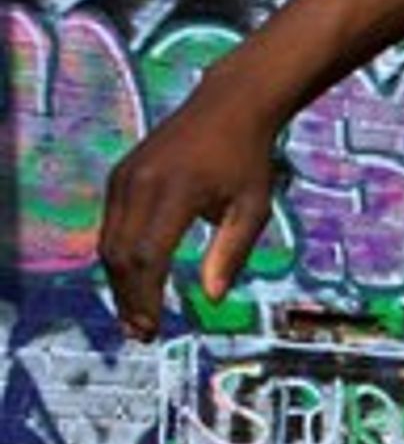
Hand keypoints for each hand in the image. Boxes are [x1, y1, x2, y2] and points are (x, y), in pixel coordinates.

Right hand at [99, 77, 280, 341]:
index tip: (154, 328)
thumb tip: (213, 300)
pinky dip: (119, 259)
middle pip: (122, 255)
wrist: (226, 108)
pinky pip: (111, 226)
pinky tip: (133, 285)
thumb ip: (231, 253)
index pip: (149, 256)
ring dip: (120, 284)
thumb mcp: (253, 209)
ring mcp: (125, 178)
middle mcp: (141, 183)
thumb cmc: (248, 162)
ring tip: (136, 318)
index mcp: (176, 192)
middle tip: (142, 335)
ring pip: (110, 243)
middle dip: (129, 299)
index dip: (147, 297)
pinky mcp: (120, 177)